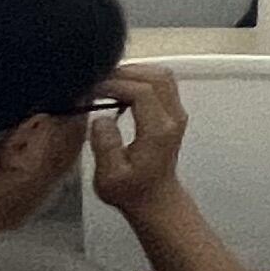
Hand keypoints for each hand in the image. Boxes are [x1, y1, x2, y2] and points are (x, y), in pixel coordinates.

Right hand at [86, 63, 189, 213]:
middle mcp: (173, 118)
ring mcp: (176, 114)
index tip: (93, 87)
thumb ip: (105, 145)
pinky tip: (119, 89)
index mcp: (158, 131)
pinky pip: (163, 84)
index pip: (143, 91)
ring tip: (106, 81)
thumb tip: (101, 118)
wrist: (155, 198)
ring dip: (135, 72)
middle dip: (126, 72)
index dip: (116, 84)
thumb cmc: (130, 190)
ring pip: (163, 76)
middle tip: (98, 79)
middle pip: (158, 77)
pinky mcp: (173, 114)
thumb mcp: (109, 176)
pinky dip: (141, 79)